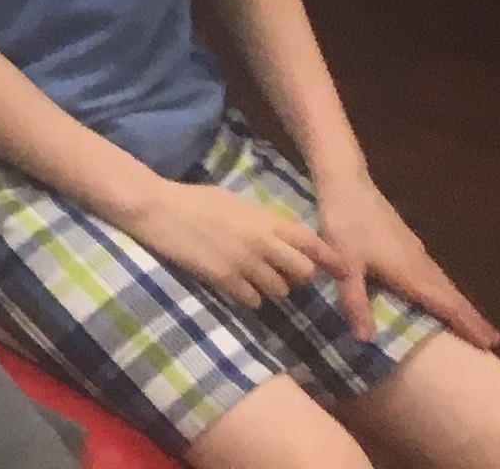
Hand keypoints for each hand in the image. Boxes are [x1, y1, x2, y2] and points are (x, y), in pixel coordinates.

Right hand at [120, 176, 338, 311]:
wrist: (158, 208)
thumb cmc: (194, 199)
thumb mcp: (234, 202)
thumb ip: (261, 221)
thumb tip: (279, 235)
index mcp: (264, 219)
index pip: (310, 242)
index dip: (330, 258)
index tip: (341, 270)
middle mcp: (261, 242)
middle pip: (302, 272)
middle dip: (297, 276)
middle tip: (283, 273)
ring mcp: (243, 262)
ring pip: (279, 290)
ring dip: (271, 287)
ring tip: (254, 278)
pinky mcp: (224, 279)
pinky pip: (253, 299)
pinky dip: (249, 296)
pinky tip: (236, 285)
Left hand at [310, 164, 499, 346]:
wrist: (346, 181)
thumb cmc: (344, 222)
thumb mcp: (343, 264)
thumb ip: (354, 300)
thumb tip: (367, 341)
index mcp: (409, 272)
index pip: (445, 303)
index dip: (466, 324)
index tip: (490, 344)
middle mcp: (419, 262)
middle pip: (451, 294)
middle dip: (472, 318)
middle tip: (495, 342)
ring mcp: (415, 250)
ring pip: (445, 282)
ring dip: (462, 304)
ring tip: (477, 323)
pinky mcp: (407, 241)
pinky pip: (435, 272)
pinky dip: (446, 289)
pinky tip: (442, 292)